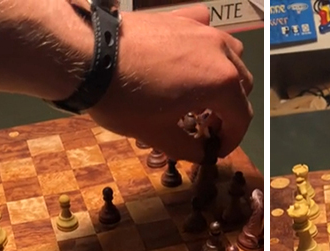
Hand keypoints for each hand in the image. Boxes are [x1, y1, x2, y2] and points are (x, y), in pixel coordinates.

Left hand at [88, 5, 253, 162]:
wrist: (88, 56)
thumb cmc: (125, 100)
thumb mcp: (160, 136)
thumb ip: (190, 149)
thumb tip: (203, 154)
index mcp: (221, 84)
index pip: (241, 118)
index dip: (231, 140)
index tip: (216, 150)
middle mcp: (220, 52)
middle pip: (241, 86)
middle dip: (229, 111)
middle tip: (207, 128)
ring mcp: (201, 30)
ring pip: (231, 55)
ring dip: (225, 78)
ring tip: (202, 94)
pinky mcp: (181, 18)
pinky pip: (207, 29)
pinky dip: (206, 46)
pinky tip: (191, 58)